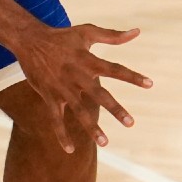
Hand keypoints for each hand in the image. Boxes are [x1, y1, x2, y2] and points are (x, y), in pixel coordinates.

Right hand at [13, 23, 152, 152]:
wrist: (31, 41)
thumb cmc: (62, 37)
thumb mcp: (88, 32)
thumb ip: (113, 36)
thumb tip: (137, 32)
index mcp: (89, 61)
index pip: (115, 69)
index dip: (132, 77)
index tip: (150, 84)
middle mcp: (78, 77)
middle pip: (100, 95)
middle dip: (115, 109)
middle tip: (130, 123)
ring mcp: (63, 89)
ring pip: (79, 112)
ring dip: (92, 128)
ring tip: (105, 143)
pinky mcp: (50, 97)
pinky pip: (56, 119)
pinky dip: (62, 135)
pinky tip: (70, 150)